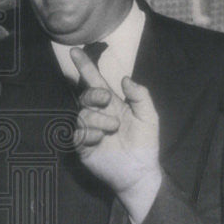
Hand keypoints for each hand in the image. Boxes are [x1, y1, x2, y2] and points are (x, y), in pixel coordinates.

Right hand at [70, 48, 161, 223]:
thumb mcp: (149, 116)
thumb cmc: (145, 143)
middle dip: (94, 94)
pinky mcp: (83, 146)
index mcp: (112, 104)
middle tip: (107, 100)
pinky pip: (78, 134)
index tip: (75, 51)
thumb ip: (140, 95)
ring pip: (83, 114)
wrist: (140, 172)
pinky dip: (90, 133)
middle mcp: (98, 114)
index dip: (85, 66)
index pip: (95, 82)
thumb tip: (124, 79)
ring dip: (99, 118)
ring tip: (113, 129)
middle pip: (86, 95)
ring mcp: (89, 130)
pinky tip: (101, 139)